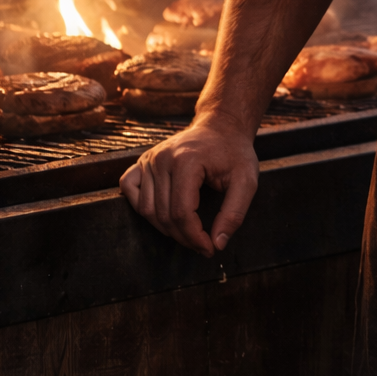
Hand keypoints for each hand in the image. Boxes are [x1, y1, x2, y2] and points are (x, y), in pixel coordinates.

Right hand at [119, 112, 258, 256]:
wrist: (220, 127)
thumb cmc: (234, 152)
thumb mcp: (246, 180)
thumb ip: (234, 213)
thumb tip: (218, 243)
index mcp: (187, 161)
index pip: (182, 213)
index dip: (195, 237)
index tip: (210, 248)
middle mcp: (162, 158)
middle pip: (164, 215)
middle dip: (183, 237)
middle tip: (202, 244)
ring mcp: (149, 158)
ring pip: (146, 209)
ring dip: (165, 228)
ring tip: (188, 232)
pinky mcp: (142, 160)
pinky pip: (129, 190)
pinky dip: (142, 208)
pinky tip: (163, 214)